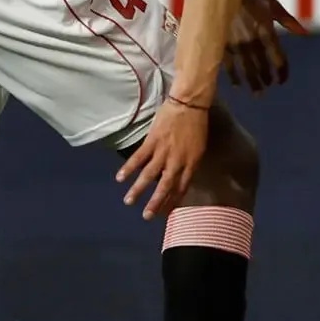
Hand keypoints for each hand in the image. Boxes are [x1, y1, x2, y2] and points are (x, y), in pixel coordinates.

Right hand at [116, 98, 211, 219]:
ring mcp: (163, 152)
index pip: (181, 188)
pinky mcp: (152, 141)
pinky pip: (138, 158)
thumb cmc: (197, 124)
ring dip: (138, 189)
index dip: (172, 202)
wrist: (189, 104)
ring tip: (128, 201)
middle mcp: (177, 161)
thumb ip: (189, 162)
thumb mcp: (199, 147)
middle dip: (155, 203)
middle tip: (146, 216)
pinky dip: (128, 168)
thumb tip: (180, 174)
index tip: (164, 214)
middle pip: (165, 187)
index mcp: (191, 164)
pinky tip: (120, 178)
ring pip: (149, 175)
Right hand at [223, 0, 304, 93]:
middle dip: (267, 79)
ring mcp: (236, 44)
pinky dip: (234, 77)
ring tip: (258, 93)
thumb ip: (289, 21)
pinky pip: (229, 66)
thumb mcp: (272, 6)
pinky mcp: (222, 44)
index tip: (282, 80)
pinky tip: (238, 85)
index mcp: (266, 32)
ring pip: (247, 71)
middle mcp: (252, 41)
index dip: (282, 72)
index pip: (278, 59)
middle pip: (262, 68)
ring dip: (253, 83)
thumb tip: (305, 33)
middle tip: (269, 86)